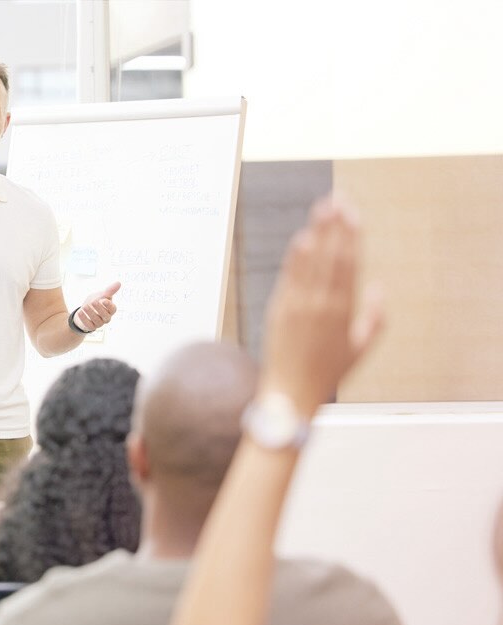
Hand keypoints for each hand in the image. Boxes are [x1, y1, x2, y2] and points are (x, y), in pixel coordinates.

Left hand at [74, 281, 120, 330]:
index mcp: (110, 309)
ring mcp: (99, 323)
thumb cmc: (95, 301)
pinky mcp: (91, 327)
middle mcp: (106, 317)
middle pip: (105, 315)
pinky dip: (84, 318)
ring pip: (97, 320)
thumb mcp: (101, 295)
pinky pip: (88, 324)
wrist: (84, 310)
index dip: (109, 305)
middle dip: (99, 309)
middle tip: (93, 302)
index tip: (103, 300)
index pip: (113, 309)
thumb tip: (119, 283)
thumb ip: (109, 290)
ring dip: (90, 313)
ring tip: (85, 306)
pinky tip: (80, 312)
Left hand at [260, 195, 383, 415]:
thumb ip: (375, 316)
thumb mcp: (361, 348)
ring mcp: (298, 305)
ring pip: (310, 261)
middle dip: (335, 225)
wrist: (291, 391)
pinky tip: (302, 238)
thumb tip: (379, 286)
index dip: (351, 236)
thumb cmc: (328, 372)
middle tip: (339, 199)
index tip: (353, 213)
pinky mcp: (279, 309)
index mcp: (344, 310)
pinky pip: (290, 277)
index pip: (349, 263)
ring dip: (316, 233)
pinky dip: (296, 257)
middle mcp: (321, 303)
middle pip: (330, 255)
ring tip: (322, 208)